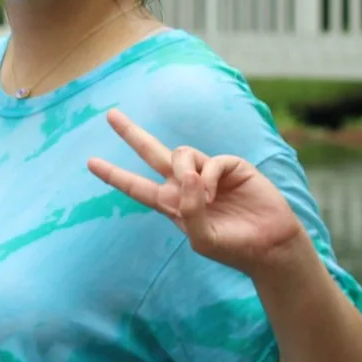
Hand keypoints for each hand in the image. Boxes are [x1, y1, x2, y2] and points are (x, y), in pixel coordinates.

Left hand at [88, 109, 308, 278]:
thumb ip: (188, 210)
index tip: (91, 163)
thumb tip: (186, 174)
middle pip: (151, 153)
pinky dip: (208, 176)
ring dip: (185, 170)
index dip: (114, 175)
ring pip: (181, 153)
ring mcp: (208, 174)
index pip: (136, 187)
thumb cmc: (233, 246)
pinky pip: (210, 160)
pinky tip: (215, 192)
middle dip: (131, 134)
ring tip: (203, 195)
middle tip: (110, 115)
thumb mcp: (201, 237)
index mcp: (172, 204)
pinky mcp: (230, 167)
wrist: (270, 245)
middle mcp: (185, 185)